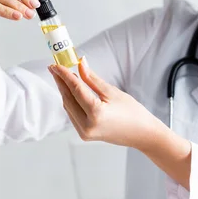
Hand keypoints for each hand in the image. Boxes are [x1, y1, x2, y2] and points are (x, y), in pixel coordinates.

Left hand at [48, 58, 163, 149]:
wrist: (142, 134)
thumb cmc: (132, 113)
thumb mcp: (112, 92)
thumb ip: (92, 79)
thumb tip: (80, 64)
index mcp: (96, 113)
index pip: (75, 89)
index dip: (64, 75)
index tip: (56, 64)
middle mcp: (87, 125)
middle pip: (68, 99)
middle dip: (61, 82)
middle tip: (55, 67)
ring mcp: (84, 132)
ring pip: (68, 108)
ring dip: (65, 92)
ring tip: (62, 76)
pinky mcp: (85, 135)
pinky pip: (73, 115)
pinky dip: (71, 102)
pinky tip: (70, 91)